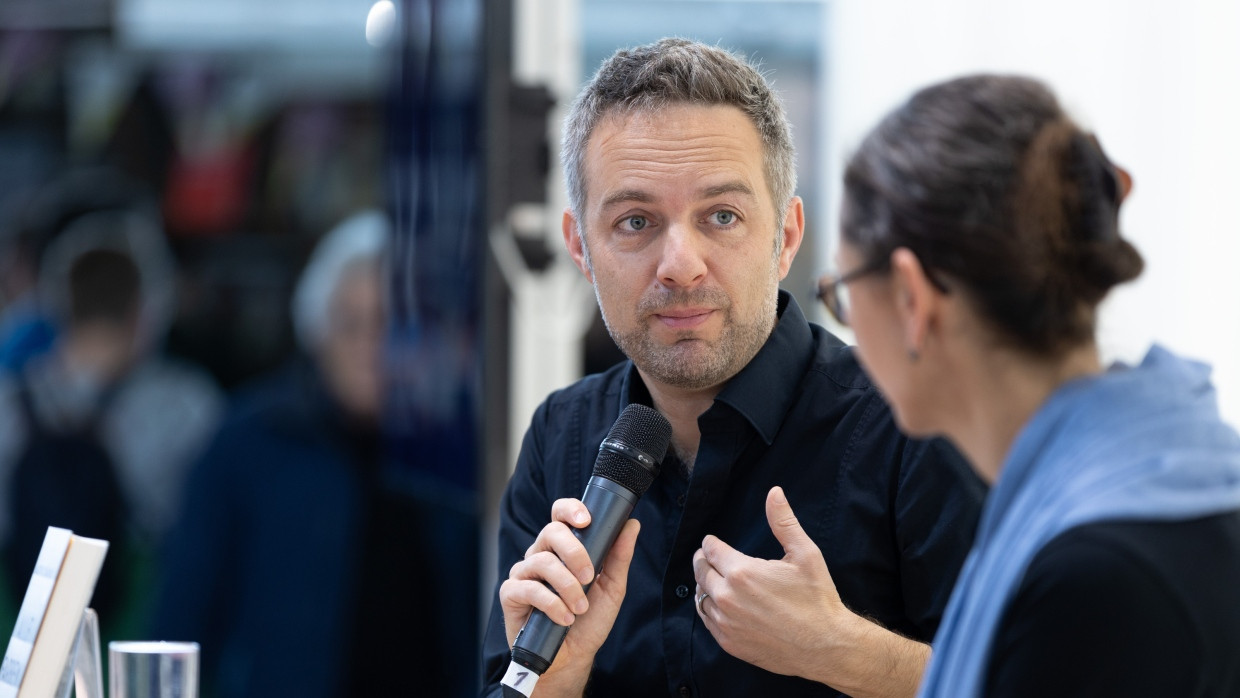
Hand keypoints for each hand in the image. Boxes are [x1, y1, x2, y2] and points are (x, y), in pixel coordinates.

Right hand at [500, 498, 640, 694]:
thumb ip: (619, 556)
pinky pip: (529, 588)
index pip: (560, 515)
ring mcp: (523, 572)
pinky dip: (552, 604)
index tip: (586, 521)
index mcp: (562, 548)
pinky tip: (564, 618)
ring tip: (580, 608)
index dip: (570, 509)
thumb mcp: (612, 588)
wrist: (572, 658)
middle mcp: (540, 554)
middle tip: (590, 576)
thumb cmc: (589, 620)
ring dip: (567, 586)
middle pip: (551, 531)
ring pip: (542, 561)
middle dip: (575, 552)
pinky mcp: (511, 593)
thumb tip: (632, 524)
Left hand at [692, 486, 852, 678]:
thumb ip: (784, 522)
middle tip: (708, 557)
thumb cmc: (817, 598)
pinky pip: (706, 620)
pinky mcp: (728, 643)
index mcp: (741, 572)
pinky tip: (718, 604)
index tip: (712, 542)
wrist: (826, 646)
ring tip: (714, 579)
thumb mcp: (805, 554)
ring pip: (700, 596)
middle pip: (700, 571)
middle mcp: (727, 597)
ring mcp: (726, 623)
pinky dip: (708, 608)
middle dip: (703, 560)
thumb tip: (774, 492)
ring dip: (704, 585)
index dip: (711, 543)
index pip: (710, 550)